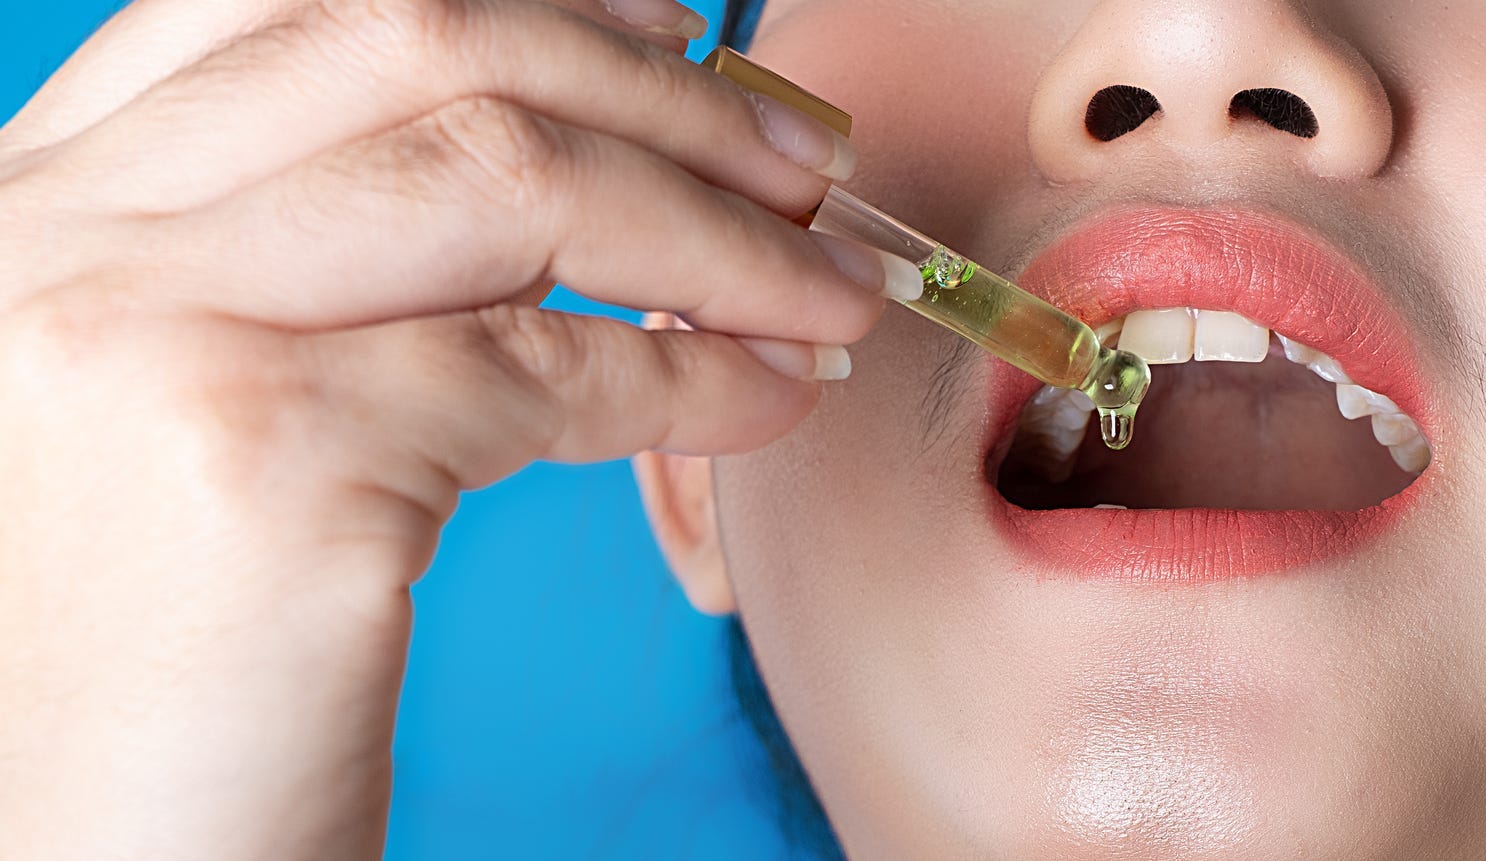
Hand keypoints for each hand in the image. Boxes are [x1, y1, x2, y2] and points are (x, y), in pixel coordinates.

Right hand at [0, 1, 902, 856]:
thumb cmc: (171, 658)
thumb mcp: (203, 398)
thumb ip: (323, 258)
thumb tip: (569, 147)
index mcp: (44, 199)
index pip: (303, 3)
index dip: (524, 0)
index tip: (677, 35)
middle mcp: (66, 229)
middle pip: (422, 47)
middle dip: (658, 96)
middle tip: (801, 164)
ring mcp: (151, 324)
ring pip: (510, 179)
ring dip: (715, 232)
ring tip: (826, 291)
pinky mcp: (263, 452)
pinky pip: (552, 362)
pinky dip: (698, 372)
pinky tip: (769, 400)